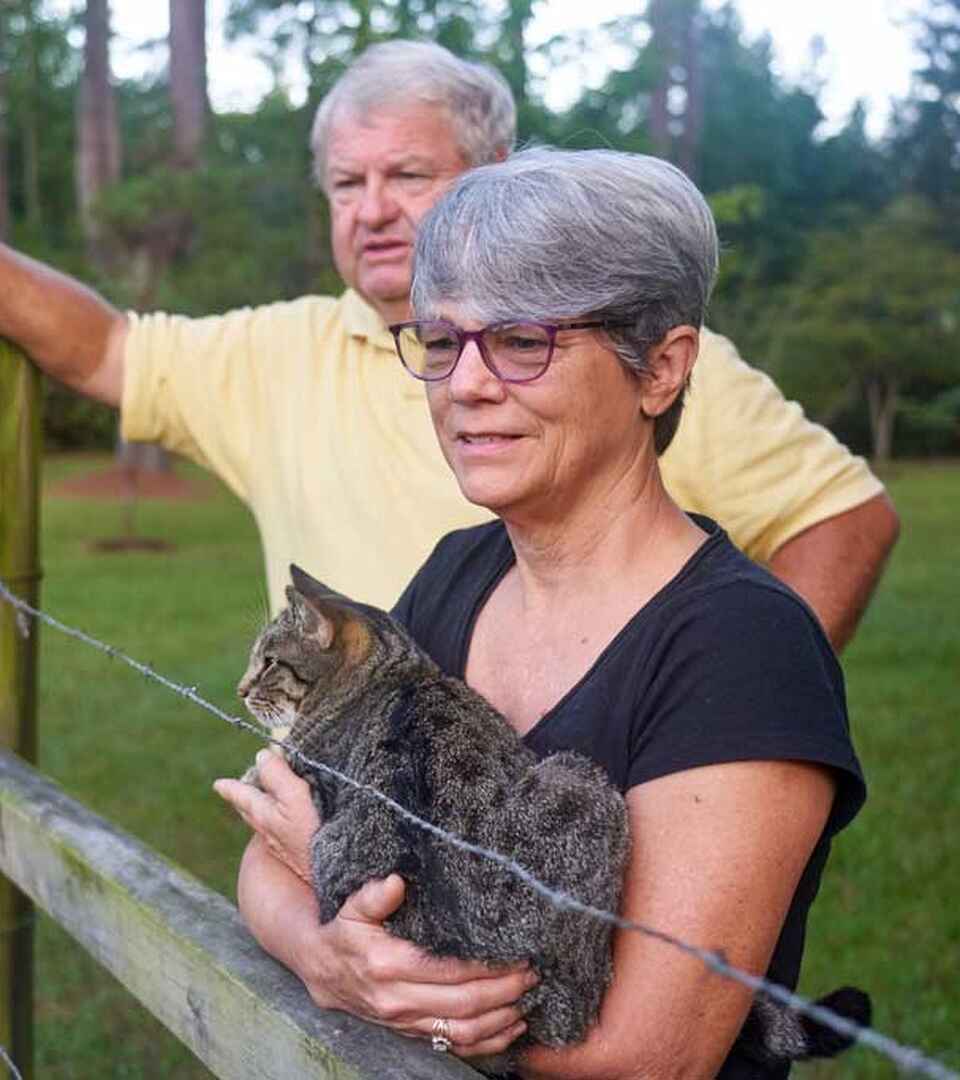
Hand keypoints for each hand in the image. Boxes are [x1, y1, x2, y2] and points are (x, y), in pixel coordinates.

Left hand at [214, 751, 316, 882]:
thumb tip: (262, 756)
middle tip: (239, 787)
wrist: (327, 873)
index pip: (242, 795)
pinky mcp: (296, 849)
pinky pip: (280, 829)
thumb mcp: (293, 799)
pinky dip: (279, 818)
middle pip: (249, 809)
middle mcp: (268, 829)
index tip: (217, 784)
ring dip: (261, 807)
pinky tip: (289, 819)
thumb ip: (277, 777)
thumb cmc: (308, 837)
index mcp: (262, 814)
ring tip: (263, 798)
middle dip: (244, 797)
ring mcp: (281, 842)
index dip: (231, 787)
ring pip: (263, 820)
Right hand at [310, 873, 534, 1059]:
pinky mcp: (411, 1033)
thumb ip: (374, 896)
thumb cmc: (344, 933)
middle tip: (532, 974)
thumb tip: (397, 882)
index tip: (515, 953)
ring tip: (529, 1000)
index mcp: (388, 965)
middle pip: (463, 1003)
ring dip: (501, 1019)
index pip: (448, 970)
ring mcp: (406, 1022)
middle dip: (504, 991)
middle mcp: (399, 1000)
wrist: (322, 969)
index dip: (486, 965)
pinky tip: (512, 1028)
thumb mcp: (352, 908)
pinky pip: (453, 1046)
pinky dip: (487, 1042)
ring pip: (462, 1031)